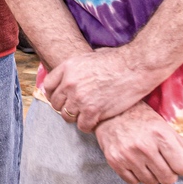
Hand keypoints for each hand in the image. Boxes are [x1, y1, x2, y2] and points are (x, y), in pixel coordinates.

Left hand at [43, 47, 162, 132]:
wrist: (134, 67)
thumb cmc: (117, 60)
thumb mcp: (89, 57)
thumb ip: (76, 69)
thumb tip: (73, 75)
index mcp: (67, 68)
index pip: (48, 86)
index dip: (53, 94)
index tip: (59, 99)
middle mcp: (69, 83)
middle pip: (56, 103)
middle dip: (64, 107)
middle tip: (75, 109)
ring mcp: (80, 98)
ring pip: (67, 116)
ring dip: (75, 117)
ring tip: (85, 116)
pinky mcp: (92, 111)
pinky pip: (82, 125)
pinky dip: (88, 126)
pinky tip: (94, 122)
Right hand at [93, 103, 182, 183]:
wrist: (109, 111)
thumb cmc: (141, 118)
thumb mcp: (164, 127)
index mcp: (161, 135)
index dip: (181, 166)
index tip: (175, 160)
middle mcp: (144, 146)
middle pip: (168, 179)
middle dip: (168, 173)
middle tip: (160, 161)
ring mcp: (128, 155)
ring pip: (151, 182)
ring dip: (152, 175)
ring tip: (146, 161)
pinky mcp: (114, 161)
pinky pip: (134, 182)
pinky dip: (136, 176)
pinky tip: (134, 162)